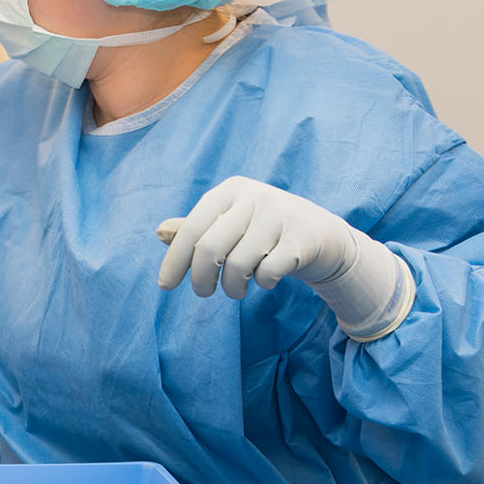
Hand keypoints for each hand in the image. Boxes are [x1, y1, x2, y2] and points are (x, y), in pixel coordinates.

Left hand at [156, 176, 412, 340]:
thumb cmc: (264, 231)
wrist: (324, 235)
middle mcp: (254, 197)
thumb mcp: (231, 222)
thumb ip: (198, 229)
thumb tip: (159, 233)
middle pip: (209, 249)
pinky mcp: (302, 237)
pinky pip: (267, 273)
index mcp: (230, 190)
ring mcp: (280, 215)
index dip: (175, 260)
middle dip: (201, 280)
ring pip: (238, 265)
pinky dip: (262, 284)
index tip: (165, 286)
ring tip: (236, 290)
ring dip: (232, 288)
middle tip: (204, 292)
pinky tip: (266, 279)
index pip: (191, 229)